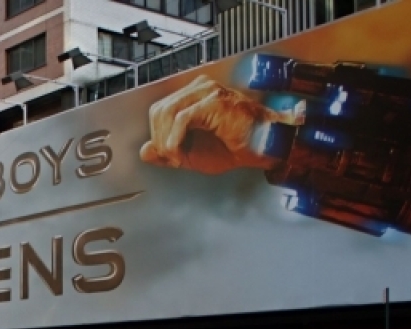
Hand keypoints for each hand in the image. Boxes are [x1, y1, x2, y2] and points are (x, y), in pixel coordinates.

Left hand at [139, 76, 300, 174]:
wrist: (265, 147)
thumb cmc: (236, 147)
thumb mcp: (193, 155)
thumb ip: (167, 152)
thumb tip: (144, 151)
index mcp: (194, 96)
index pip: (159, 110)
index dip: (157, 135)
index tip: (169, 154)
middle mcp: (200, 89)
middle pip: (159, 110)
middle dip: (160, 138)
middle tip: (173, 157)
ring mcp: (208, 92)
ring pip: (167, 113)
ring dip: (167, 141)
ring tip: (179, 157)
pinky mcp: (215, 102)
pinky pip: (182, 119)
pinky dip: (176, 140)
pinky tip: (183, 153)